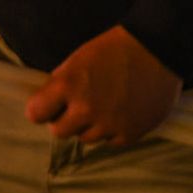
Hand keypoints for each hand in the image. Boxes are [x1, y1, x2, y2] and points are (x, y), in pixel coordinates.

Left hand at [25, 25, 181, 146]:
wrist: (156, 51)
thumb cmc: (113, 50)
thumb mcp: (76, 60)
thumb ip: (59, 85)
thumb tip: (46, 104)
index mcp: (67, 86)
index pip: (35, 114)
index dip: (41, 110)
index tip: (48, 107)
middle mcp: (85, 109)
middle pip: (59, 132)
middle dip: (65, 120)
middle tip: (78, 106)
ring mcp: (109, 124)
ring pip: (86, 138)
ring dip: (90, 126)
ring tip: (104, 106)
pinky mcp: (130, 133)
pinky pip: (110, 142)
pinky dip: (113, 131)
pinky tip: (120, 113)